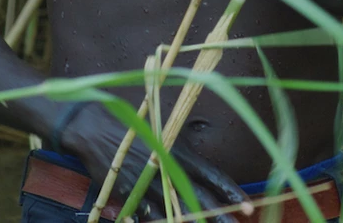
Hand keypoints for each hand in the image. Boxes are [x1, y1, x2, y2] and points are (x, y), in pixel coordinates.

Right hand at [54, 103, 247, 222]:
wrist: (94, 130)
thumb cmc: (132, 128)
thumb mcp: (162, 133)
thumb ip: (181, 153)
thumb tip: (199, 170)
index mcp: (178, 152)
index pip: (211, 175)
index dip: (230, 191)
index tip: (248, 206)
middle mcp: (167, 169)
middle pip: (198, 197)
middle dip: (220, 215)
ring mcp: (148, 183)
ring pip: (175, 210)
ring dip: (191, 222)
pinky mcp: (130, 193)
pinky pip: (148, 214)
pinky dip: (158, 221)